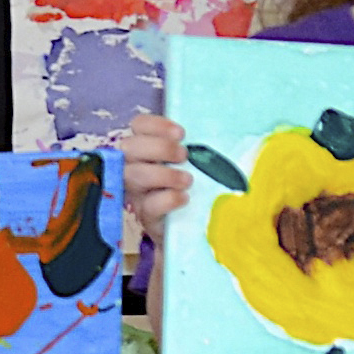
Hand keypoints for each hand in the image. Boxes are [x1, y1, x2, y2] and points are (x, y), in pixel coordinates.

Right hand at [121, 113, 192, 244]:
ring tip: (187, 180)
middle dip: (159, 147)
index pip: (138, 125)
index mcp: (145, 148)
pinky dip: (168, 198)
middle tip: (183, 155)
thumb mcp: (192, 161)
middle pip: (130, 147)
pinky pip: (149, 204)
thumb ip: (194, 146)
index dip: (156, 125)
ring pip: (134, 175)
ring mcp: (136, 192)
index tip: (181, 133)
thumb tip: (223, 132)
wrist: (187, 227)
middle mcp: (133, 167)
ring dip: (164, 174)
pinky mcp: (145, 216)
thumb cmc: (189, 186)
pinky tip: (184, 198)